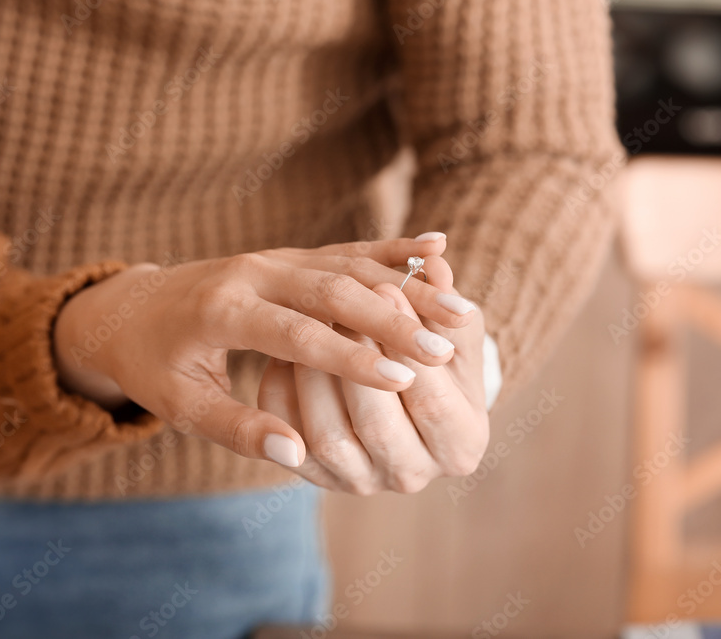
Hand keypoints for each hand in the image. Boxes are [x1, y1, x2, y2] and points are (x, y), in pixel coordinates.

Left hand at [53, 237, 477, 466]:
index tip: (404, 378)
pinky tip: (436, 250)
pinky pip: (345, 250)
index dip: (351, 356)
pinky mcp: (288, 256)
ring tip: (461, 311)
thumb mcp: (177, 404)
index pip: (296, 333)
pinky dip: (391, 251)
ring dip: (406, 286)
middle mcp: (252, 273)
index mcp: (222, 311)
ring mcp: (273, 258)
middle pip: (332, 290)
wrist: (129, 307)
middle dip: (393, 319)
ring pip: (349, 265)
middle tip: (448, 348)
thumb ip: (234, 428)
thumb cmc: (152, 363)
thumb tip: (293, 452)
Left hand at [256, 255, 488, 493]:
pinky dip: (285, 396)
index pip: (433, 403)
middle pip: (378, 425)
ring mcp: (362, 482)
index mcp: (463, 444)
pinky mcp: (320, 478)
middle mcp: (411, 474)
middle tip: (338, 304)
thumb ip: (446, 304)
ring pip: (328, 438)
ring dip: (315, 378)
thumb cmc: (435, 356)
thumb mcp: (454, 334)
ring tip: (308, 325)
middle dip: (356, 359)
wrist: (403, 400)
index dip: (406, 345)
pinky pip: (292, 441)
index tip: (387, 289)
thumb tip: (435, 265)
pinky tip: (284, 353)